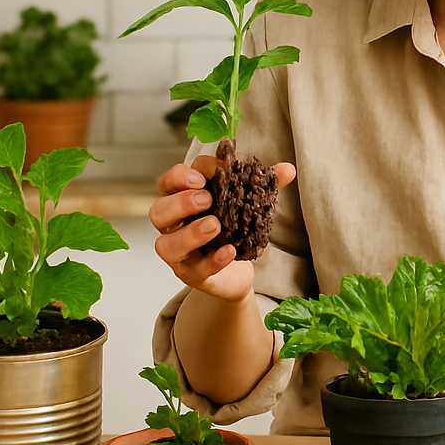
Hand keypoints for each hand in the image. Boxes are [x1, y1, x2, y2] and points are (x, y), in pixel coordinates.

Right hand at [151, 155, 295, 303]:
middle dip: (180, 202)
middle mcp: (174, 227)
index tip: (203, 175)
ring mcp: (180, 254)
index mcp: (181, 202)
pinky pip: (195, 271)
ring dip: (189, 233)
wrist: (238, 271)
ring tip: (215, 225)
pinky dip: (212, 261)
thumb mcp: (246, 203)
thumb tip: (287, 169)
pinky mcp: (192, 276)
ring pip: (165, 245)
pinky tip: (229, 252)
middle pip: (157, 211)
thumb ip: (263, 184)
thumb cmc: (233, 230)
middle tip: (207, 199)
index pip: (168, 183)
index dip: (181, 176)